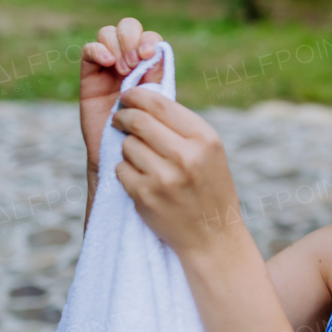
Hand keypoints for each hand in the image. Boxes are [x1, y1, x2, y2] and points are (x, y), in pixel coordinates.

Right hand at [81, 18, 162, 169]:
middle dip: (132, 38)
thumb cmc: (147, 134)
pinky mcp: (90, 76)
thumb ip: (158, 78)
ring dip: (117, 45)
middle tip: (135, 63)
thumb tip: (159, 52)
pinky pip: (89, 50)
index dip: (149, 40)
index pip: (150, 37)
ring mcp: (108, 68)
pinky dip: (98, 50)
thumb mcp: (158, 105)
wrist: (123, 157)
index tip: (149, 56)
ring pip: (108, 34)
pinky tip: (108, 64)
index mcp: (151, 67)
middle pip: (128, 27)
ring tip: (122, 69)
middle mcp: (129, 63)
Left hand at [111, 87, 244, 255]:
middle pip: (138, 121)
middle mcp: (185, 156)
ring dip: (128, 149)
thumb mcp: (210, 151)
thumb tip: (144, 95)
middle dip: (123, 116)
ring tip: (142, 159)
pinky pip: (121, 170)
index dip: (136, 95)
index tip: (127, 96)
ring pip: (127, 146)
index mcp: (204, 139)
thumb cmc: (210, 187)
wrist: (212, 236)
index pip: (159, 104)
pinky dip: (126, 171)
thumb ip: (182, 125)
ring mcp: (163, 177)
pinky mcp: (145, 196)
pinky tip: (141, 179)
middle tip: (119, 119)